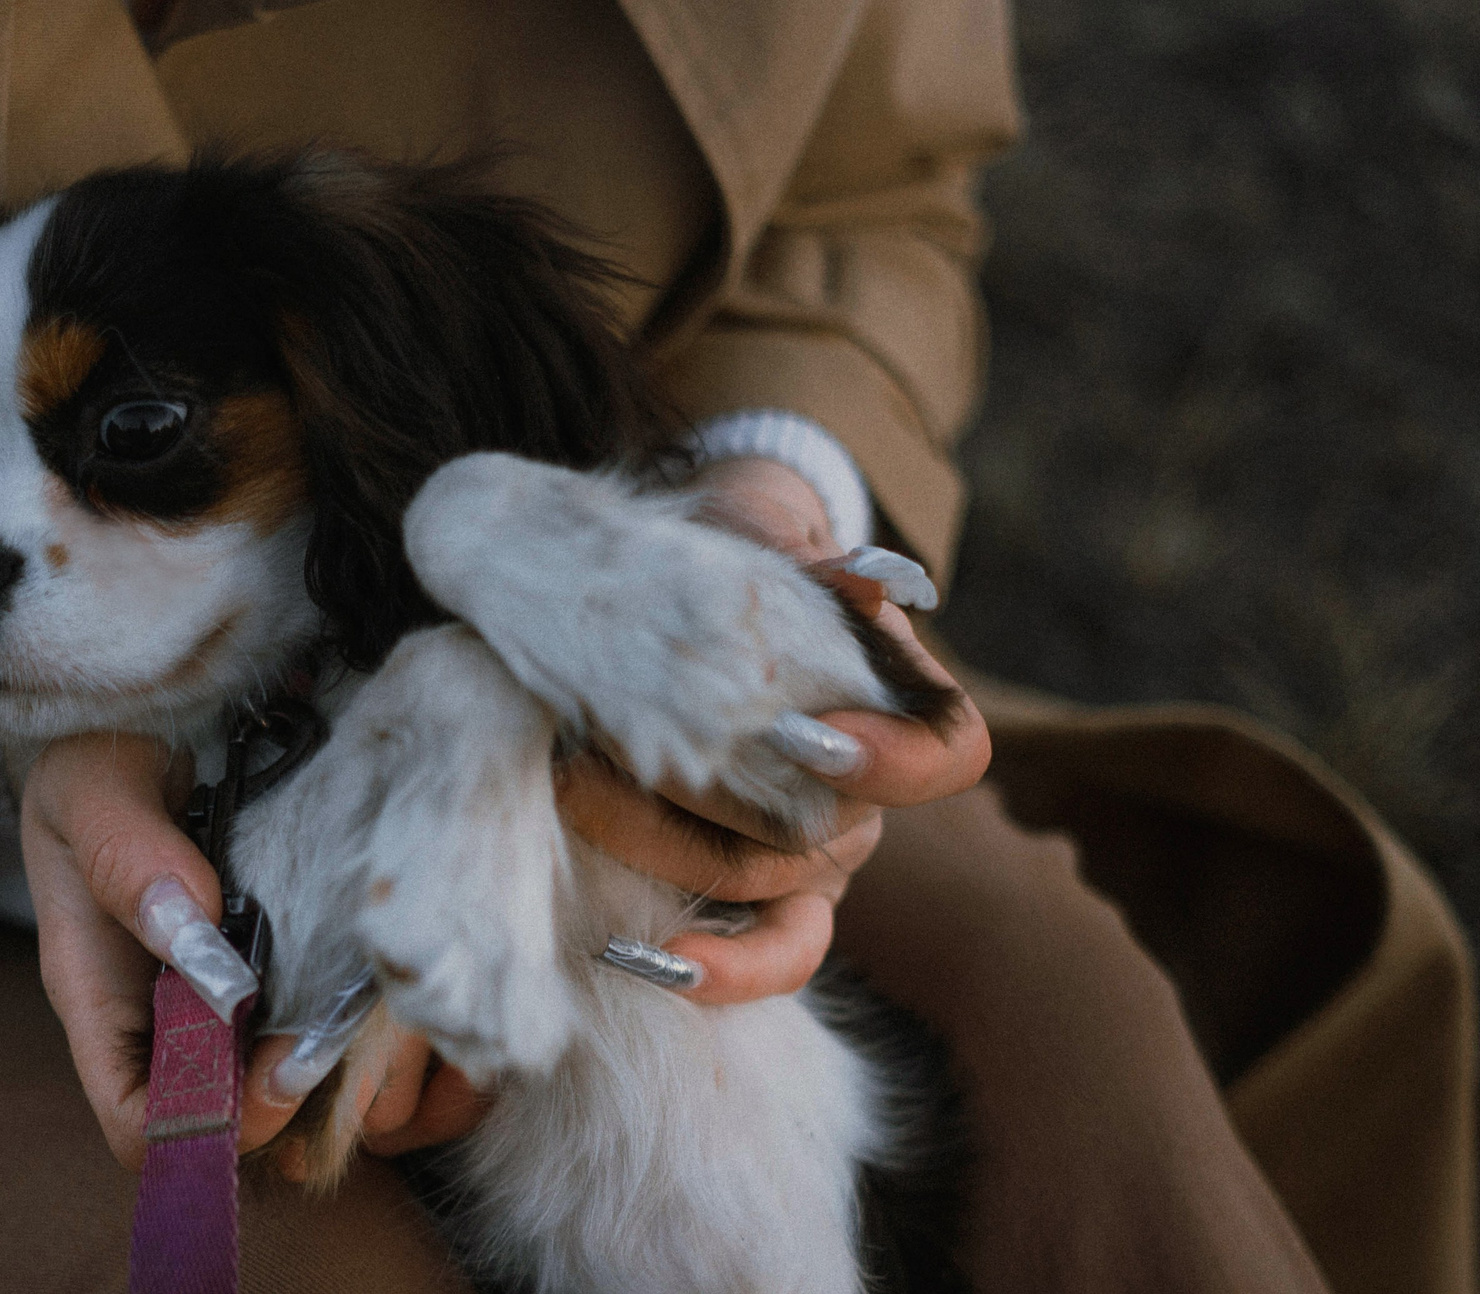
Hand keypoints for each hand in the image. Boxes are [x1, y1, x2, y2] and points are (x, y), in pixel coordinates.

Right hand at [19, 733, 483, 1170]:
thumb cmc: (98, 744)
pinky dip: (387, 1047)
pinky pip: (342, 1039)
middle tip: (339, 1056)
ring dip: (345, 1089)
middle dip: (286, 1115)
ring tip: (392, 1040)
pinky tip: (421, 1014)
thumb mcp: (92, 786)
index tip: (266, 1079)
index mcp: (105, 997)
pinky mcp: (295, 964)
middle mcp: (170, 1015)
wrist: (151, 698)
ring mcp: (234, 996)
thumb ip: (127, 855)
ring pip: (293, 1100)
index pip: (138, 1124)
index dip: (201, 1130)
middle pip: (227, 1129)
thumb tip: (194, 926)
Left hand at [566, 456, 985, 1003]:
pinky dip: (716, 969)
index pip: (948, 752)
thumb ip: (808, 558)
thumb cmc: (732, 554)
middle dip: (702, 785)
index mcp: (896, 704)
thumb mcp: (763, 535)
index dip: (891, 758)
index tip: (803, 733)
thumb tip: (865, 576)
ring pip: (762, 882)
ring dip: (660, 843)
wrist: (683, 596)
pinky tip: (647, 957)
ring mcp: (817, 856)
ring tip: (569, 790)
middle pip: (818, 825)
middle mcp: (866, 794)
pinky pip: (768, 956)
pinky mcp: (761, 899)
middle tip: (597, 735)